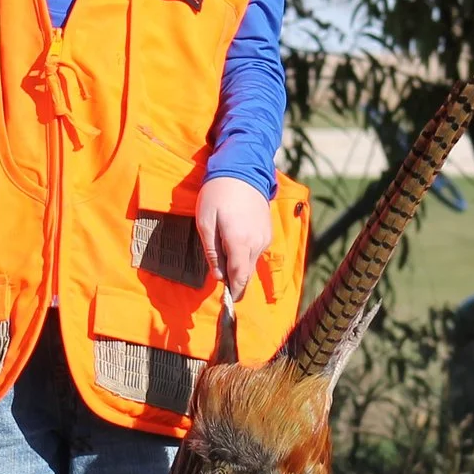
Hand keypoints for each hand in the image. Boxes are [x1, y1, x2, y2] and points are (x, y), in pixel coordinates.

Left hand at [196, 175, 272, 299]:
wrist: (242, 169)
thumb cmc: (217, 194)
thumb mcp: (205, 222)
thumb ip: (212, 252)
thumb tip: (218, 276)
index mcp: (240, 243)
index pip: (239, 278)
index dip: (233, 293)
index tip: (226, 303)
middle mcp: (257, 244)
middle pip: (247, 273)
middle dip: (235, 281)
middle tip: (221, 283)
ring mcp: (265, 237)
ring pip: (252, 262)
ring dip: (240, 266)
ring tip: (224, 256)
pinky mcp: (267, 231)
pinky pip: (256, 250)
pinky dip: (246, 253)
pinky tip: (234, 241)